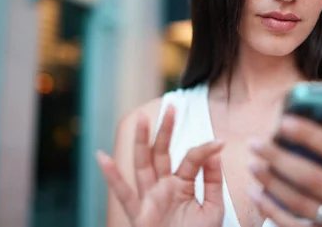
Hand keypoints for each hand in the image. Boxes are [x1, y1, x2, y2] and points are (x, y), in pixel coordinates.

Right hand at [97, 105, 224, 226]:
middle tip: (172, 106)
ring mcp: (149, 199)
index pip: (190, 159)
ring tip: (142, 120)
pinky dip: (111, 176)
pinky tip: (101, 157)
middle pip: (161, 153)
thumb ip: (213, 180)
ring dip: (141, 142)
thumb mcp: (213, 209)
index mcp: (182, 184)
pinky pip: (123, 194)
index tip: (220, 142)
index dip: (204, 150)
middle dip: (165, 130)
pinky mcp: (138, 214)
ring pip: (142, 165)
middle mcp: (163, 187)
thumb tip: (215, 149)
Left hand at [248, 115, 321, 226]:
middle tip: (255, 143)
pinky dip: (272, 211)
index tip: (282, 121)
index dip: (310, 135)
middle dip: (280, 158)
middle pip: (314, 178)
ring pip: (301, 203)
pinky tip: (257, 195)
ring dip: (272, 183)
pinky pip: (295, 226)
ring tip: (253, 165)